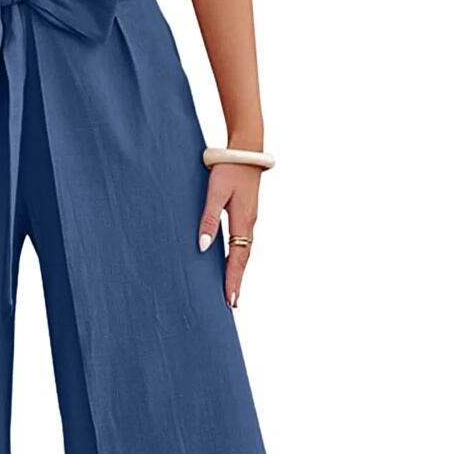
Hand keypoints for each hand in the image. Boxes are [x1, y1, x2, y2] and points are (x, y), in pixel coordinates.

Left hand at [197, 162, 260, 307]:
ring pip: (243, 253)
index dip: (233, 281)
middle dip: (237, 282)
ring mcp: (249, 220)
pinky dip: (237, 259)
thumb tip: (203, 247)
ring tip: (232, 292)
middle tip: (232, 304)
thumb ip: (208, 219)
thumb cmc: (228, 169)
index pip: (238, 259)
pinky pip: (242, 243)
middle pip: (243, 261)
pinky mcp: (245, 215)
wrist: (246, 149)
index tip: (230, 301)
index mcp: (243, 222)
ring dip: (237, 273)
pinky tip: (231, 265)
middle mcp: (249, 224)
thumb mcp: (215, 193)